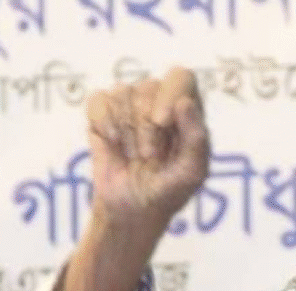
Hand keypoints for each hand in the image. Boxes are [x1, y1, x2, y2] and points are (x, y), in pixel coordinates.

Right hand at [86, 66, 209, 229]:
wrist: (131, 209)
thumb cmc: (168, 191)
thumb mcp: (192, 173)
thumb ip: (196, 138)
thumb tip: (184, 102)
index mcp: (187, 110)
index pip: (181, 77)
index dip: (170, 94)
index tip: (162, 122)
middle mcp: (159, 100)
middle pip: (149, 87)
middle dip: (146, 127)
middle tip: (149, 155)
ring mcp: (130, 104)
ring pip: (123, 92)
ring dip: (127, 131)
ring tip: (134, 155)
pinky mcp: (103, 113)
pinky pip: (99, 100)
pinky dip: (104, 123)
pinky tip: (113, 142)